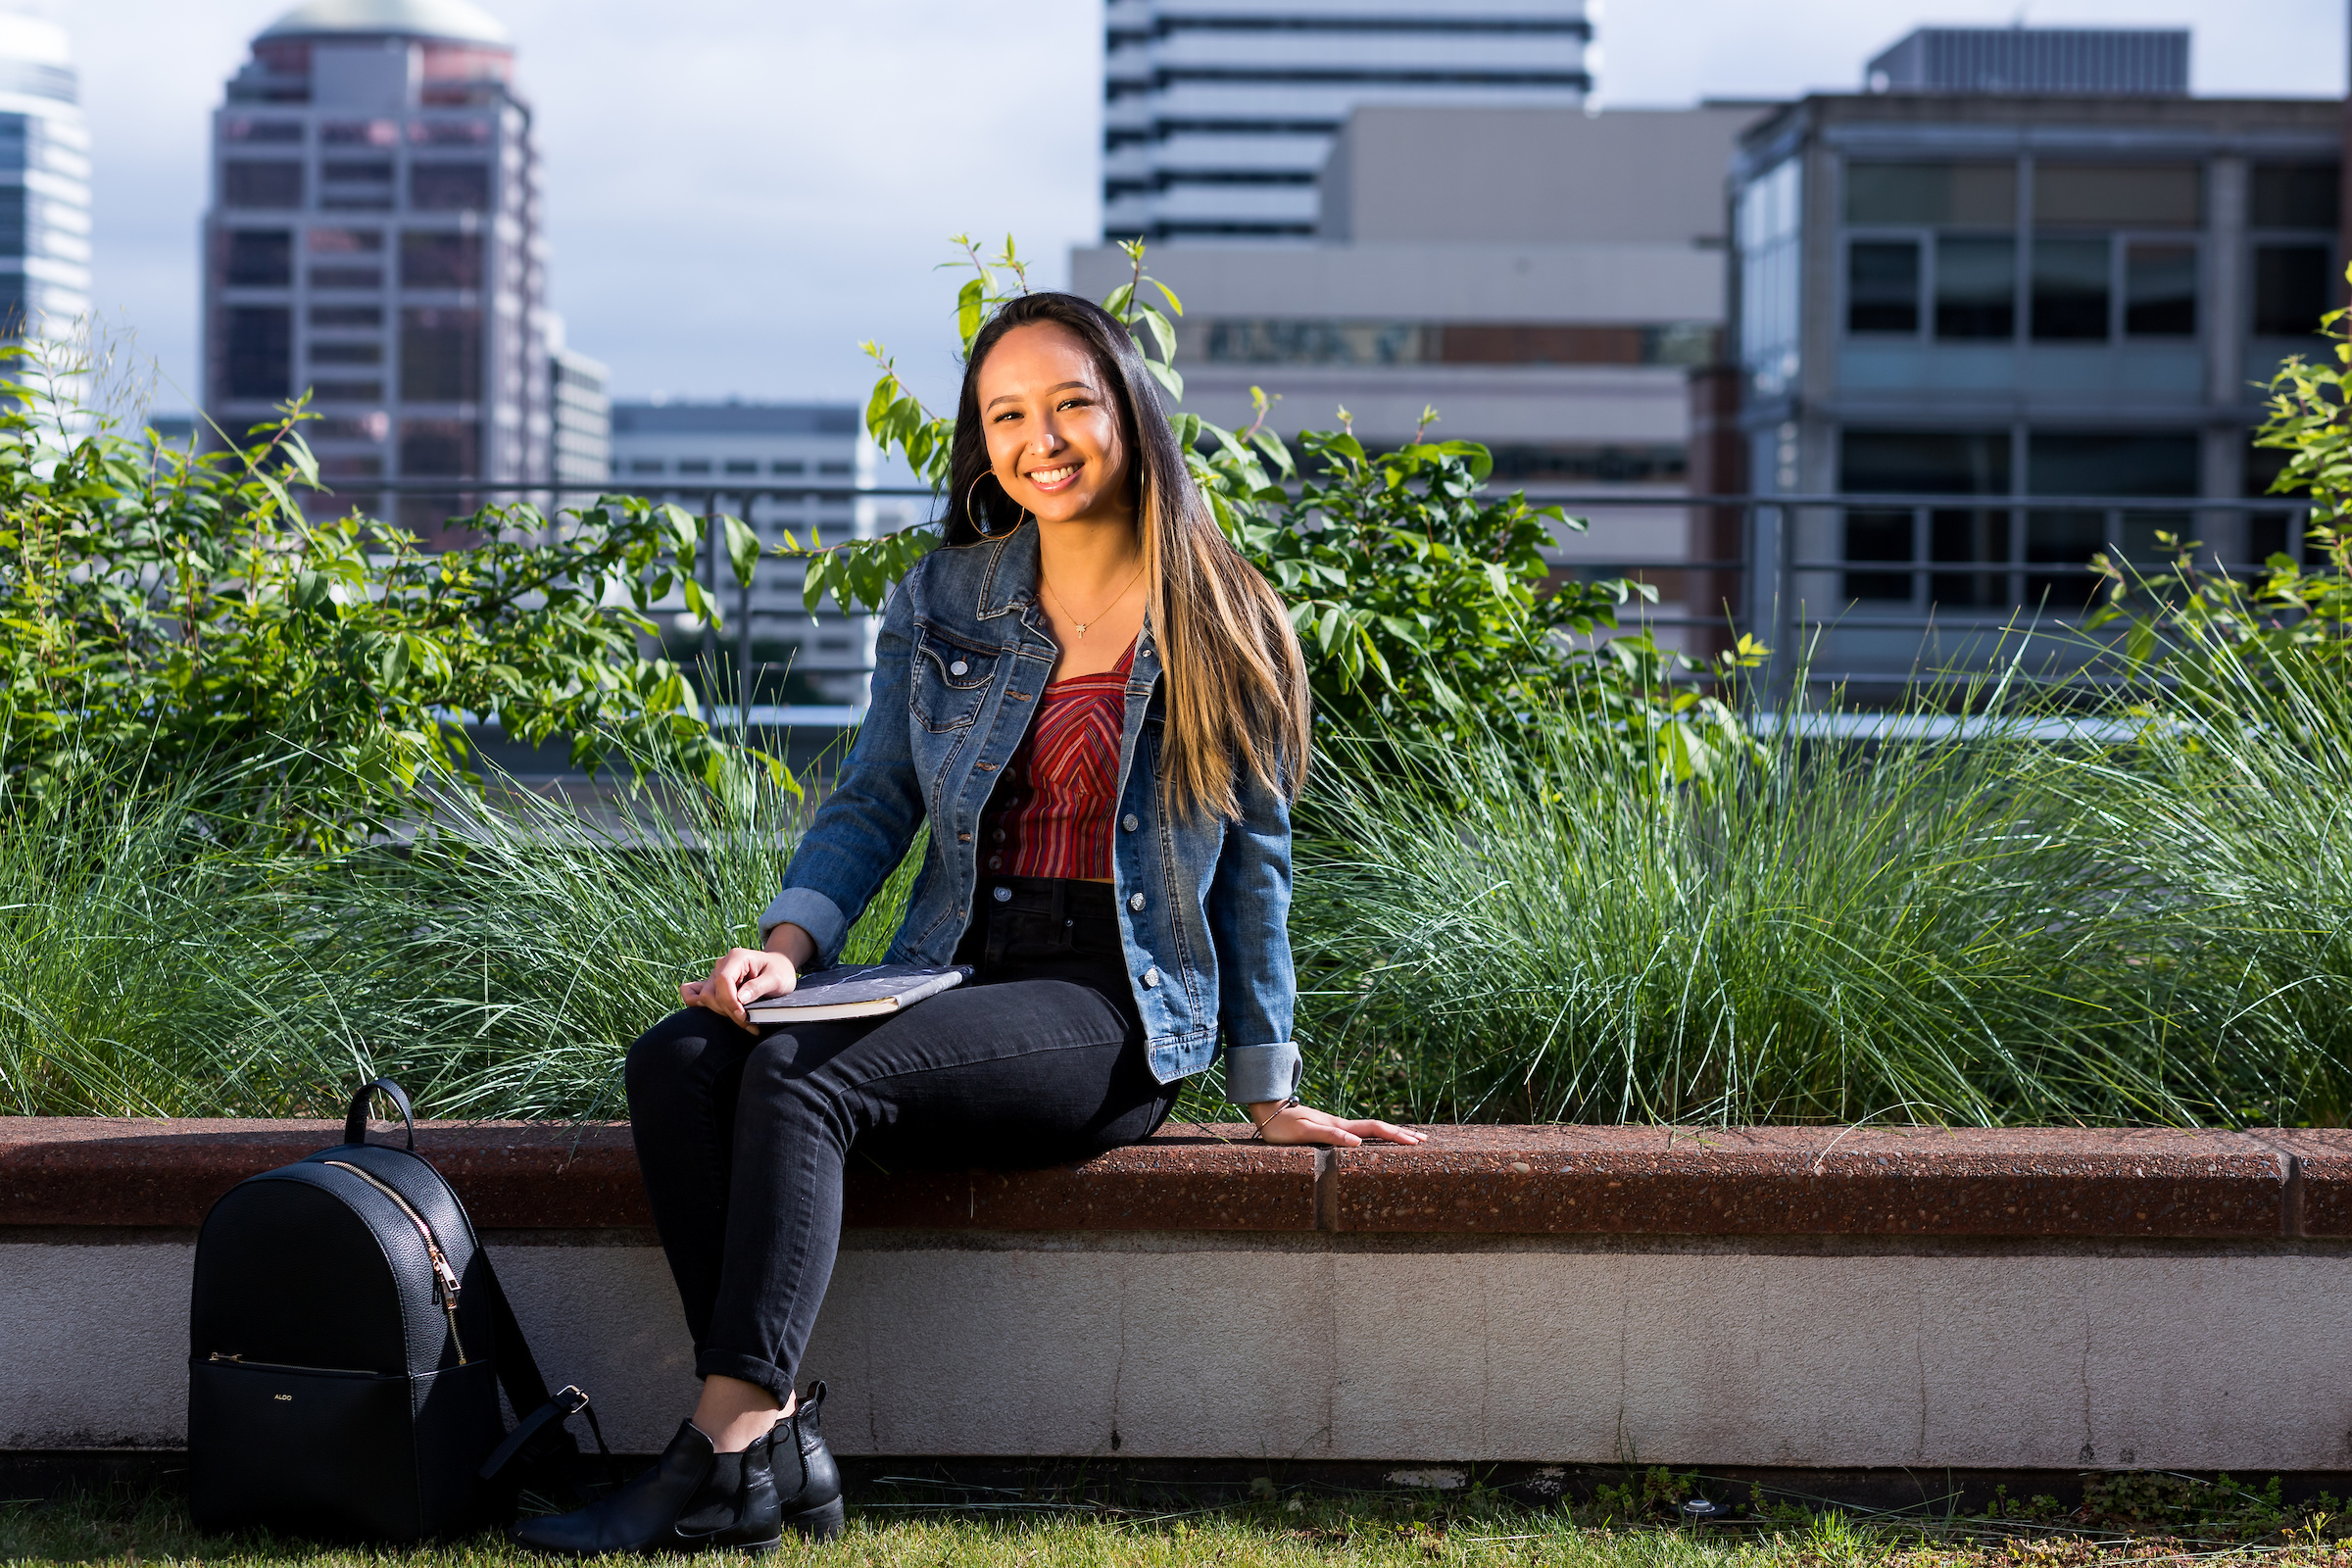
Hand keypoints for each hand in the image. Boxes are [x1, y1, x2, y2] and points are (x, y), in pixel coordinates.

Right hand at [681, 947, 797, 1027]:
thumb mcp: (777, 979)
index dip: (730, 1002)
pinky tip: (716, 1012)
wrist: (778, 967)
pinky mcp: (712, 984)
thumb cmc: (779, 971)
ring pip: (705, 999)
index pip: (723, 981)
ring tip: (745, 1021)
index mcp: (736, 957)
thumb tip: (740, 999)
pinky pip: (691, 993)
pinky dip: (697, 1004)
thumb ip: (758, 987)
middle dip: (729, 1011)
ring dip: (722, 1013)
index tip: (743, 1017)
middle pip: (712, 993)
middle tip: (750, 1023)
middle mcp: (721, 964)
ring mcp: (714, 974)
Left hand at [1249, 1102, 1424, 1147]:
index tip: (1416, 1142)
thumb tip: (1357, 1143)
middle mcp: (1341, 1126)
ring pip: (1370, 1130)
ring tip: (1408, 1139)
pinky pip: (1359, 1133)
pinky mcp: (1330, 1129)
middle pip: (1377, 1128)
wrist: (1267, 1108)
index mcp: (1339, 1127)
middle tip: (1423, 1140)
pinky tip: (1375, 1140)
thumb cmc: (1281, 1125)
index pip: (1374, 1130)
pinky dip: (1375, 1136)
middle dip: (1401, 1134)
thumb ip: (1329, 1136)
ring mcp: (1336, 1126)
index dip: (1395, 1135)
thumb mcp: (1303, 1132)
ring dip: (1391, 1134)